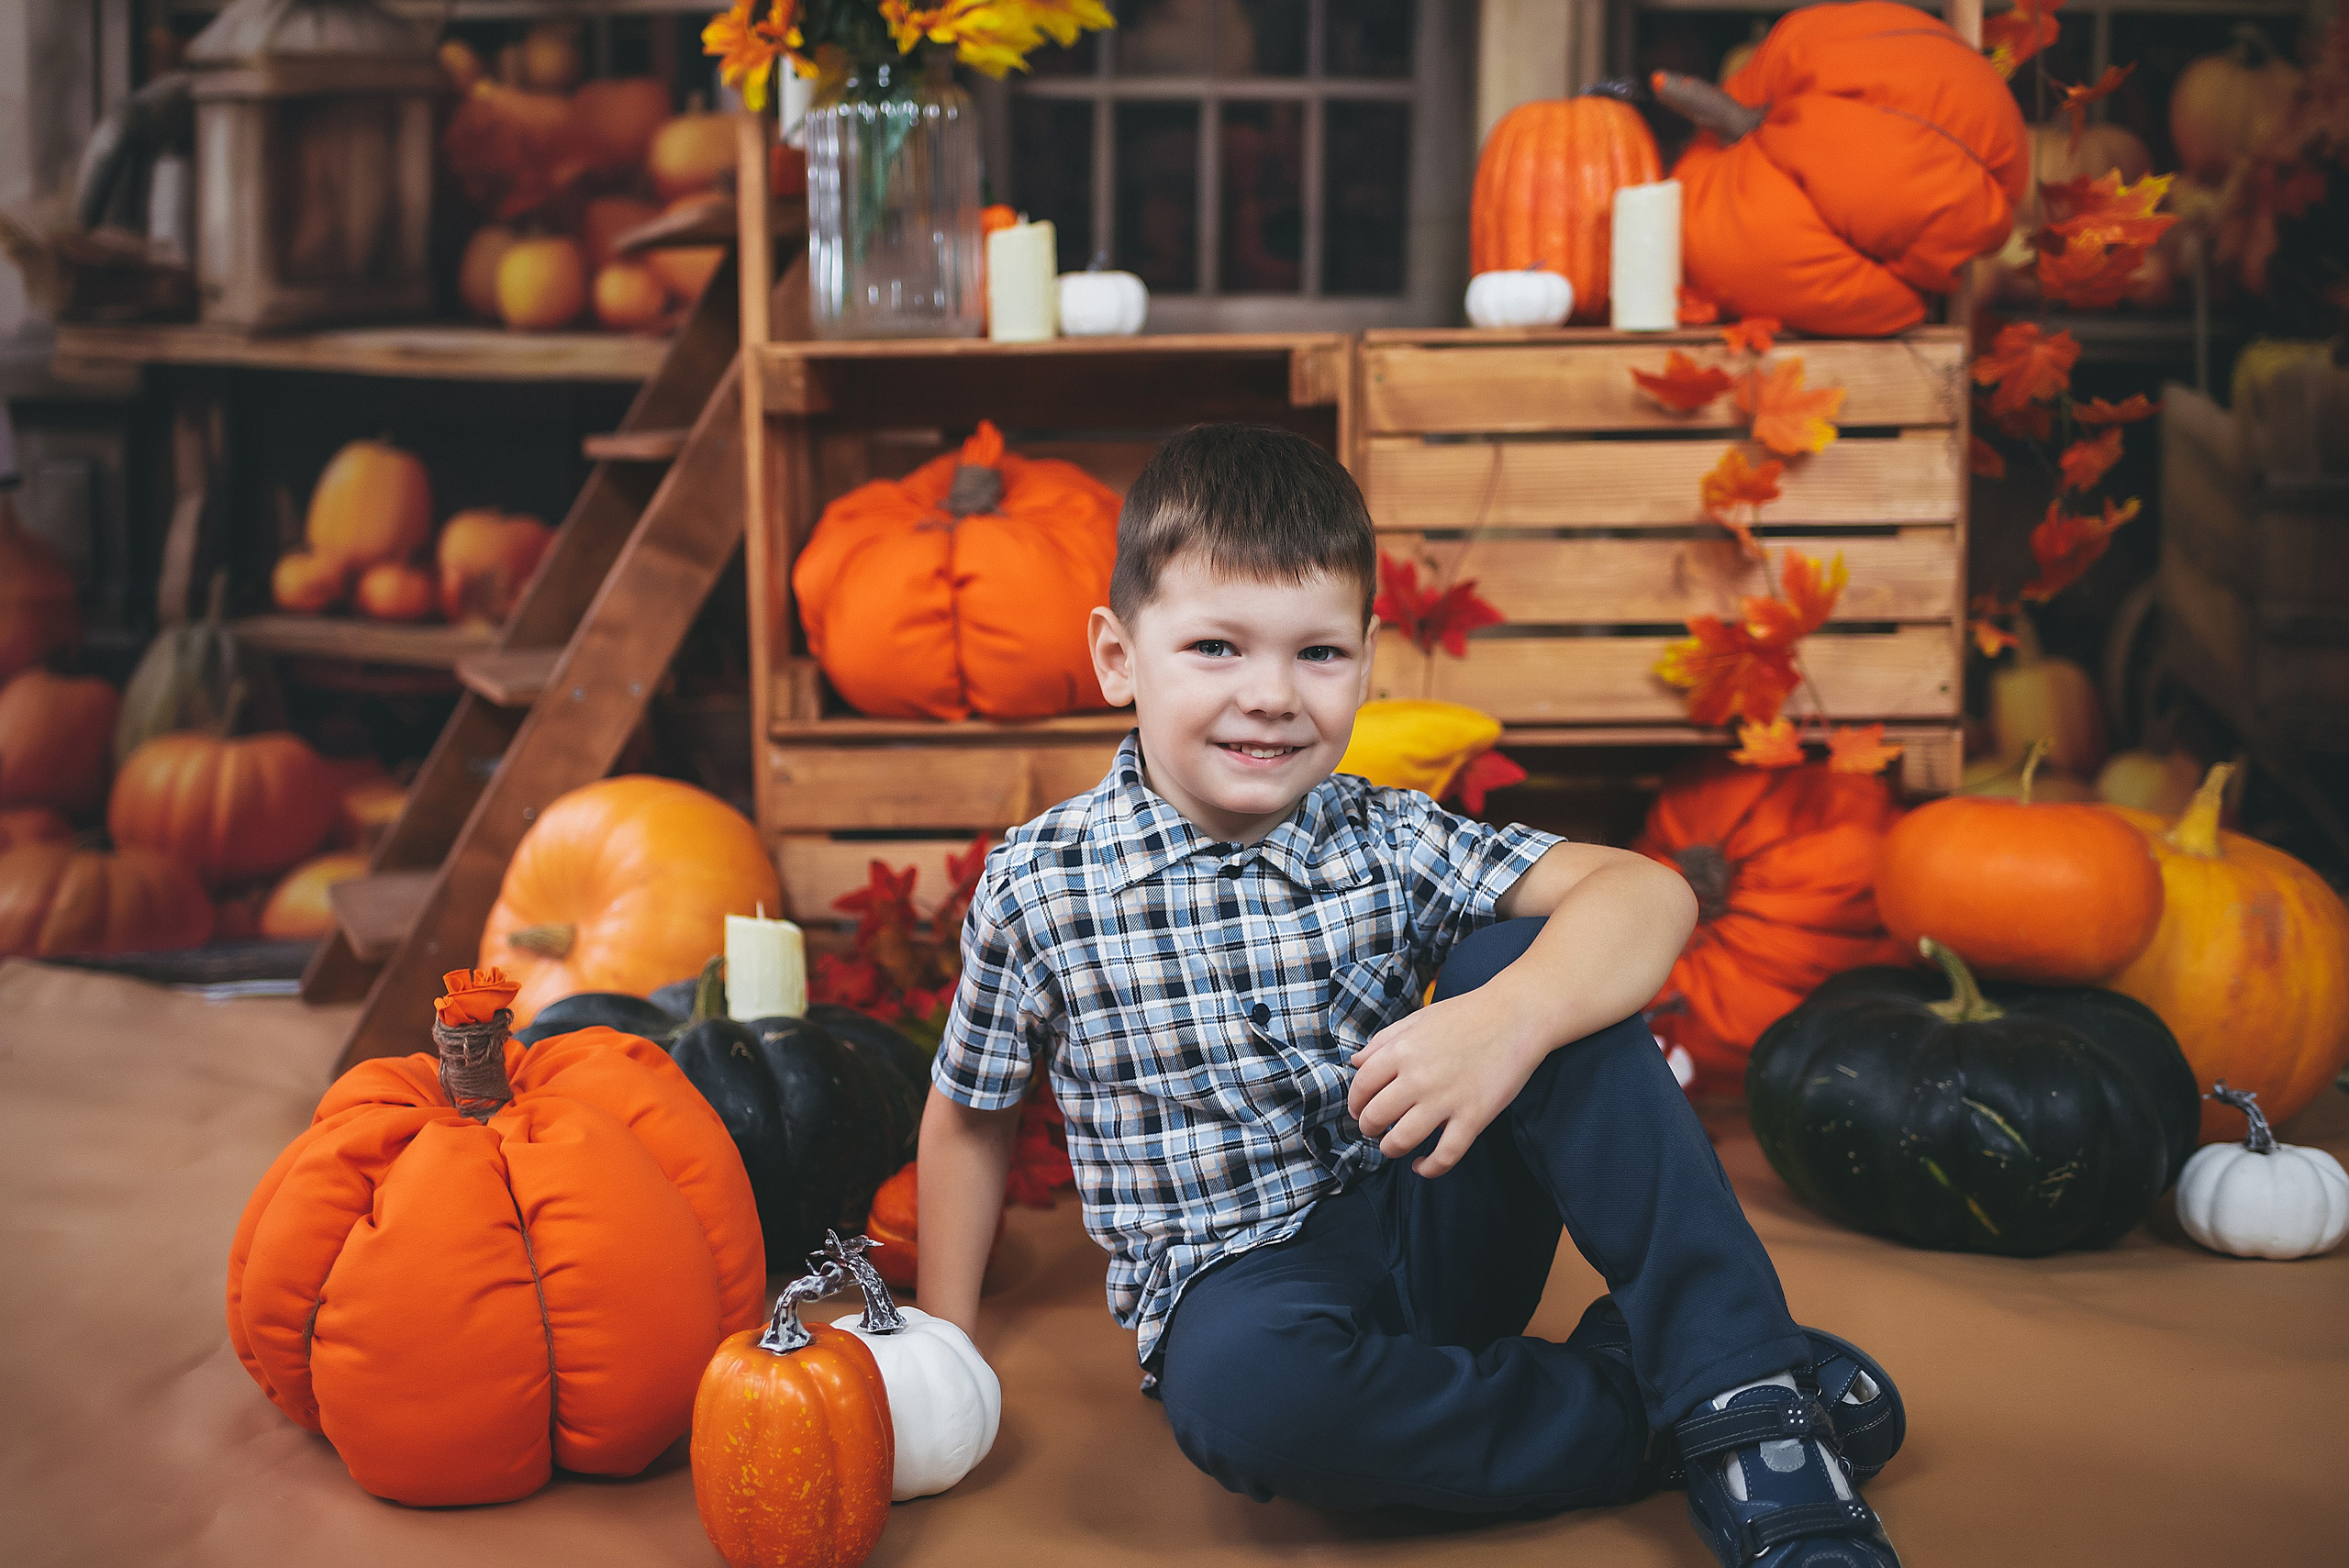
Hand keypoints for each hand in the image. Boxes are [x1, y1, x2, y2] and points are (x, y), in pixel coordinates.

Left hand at [1346, 984, 1546, 1177]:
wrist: (1516, 1015)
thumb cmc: (1466, 1014)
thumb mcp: (1418, 1018)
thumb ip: (1384, 1041)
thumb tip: (1355, 1063)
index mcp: (1401, 1051)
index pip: (1361, 1087)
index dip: (1355, 1102)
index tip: (1359, 1109)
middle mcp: (1418, 1078)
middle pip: (1375, 1117)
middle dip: (1369, 1128)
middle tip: (1374, 1129)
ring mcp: (1446, 1100)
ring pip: (1402, 1141)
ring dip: (1391, 1149)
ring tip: (1394, 1146)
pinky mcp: (1473, 1117)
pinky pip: (1445, 1156)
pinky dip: (1429, 1168)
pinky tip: (1422, 1165)